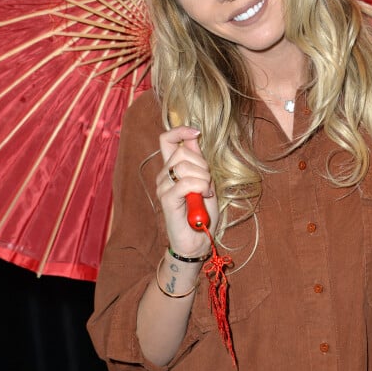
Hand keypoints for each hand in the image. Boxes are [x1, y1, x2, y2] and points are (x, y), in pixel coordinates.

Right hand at [156, 125, 217, 256]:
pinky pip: (185, 183)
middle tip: (208, 182)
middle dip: (202, 165)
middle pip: (182, 153)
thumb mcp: (205, 180)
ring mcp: (163, 187)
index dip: (180, 131)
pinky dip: (200, 187)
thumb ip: (197, 161)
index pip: (167, 140)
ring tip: (206, 192)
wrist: (198, 239)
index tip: (196, 133)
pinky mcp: (167, 200)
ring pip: (184, 167)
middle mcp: (164, 176)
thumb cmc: (202, 212)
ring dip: (203, 179)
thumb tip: (193, 138)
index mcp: (172, 168)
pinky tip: (203, 197)